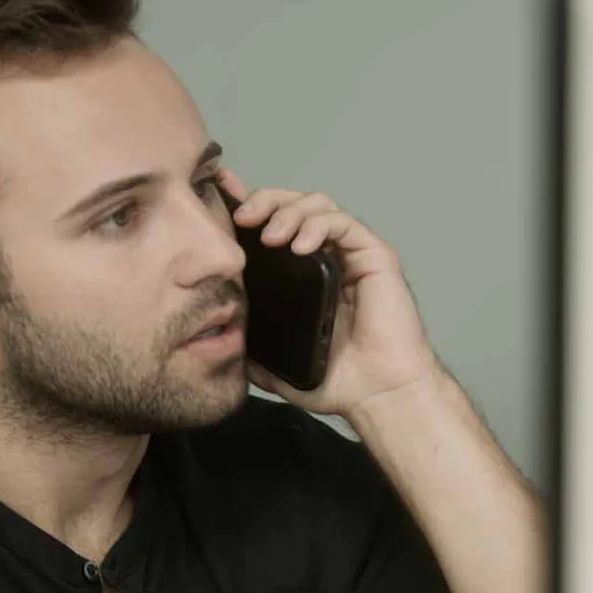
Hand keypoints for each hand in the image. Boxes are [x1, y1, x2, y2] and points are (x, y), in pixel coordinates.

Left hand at [216, 166, 443, 420]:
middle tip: (241, 218)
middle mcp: (326, 256)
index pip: (271, 224)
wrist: (376, 394)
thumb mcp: (274, 363)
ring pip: (318, 205)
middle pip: (292, 203)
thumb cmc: (336, 379)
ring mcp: (351, 254)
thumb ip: (248, 346)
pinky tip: (299, 246)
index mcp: (300, 273)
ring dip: (289, 211)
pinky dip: (318, 226)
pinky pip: (344, 224)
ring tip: (270, 236)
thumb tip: (216, 337)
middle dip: (264, 201)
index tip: (220, 197)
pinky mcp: (375, 257)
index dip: (248, 206)